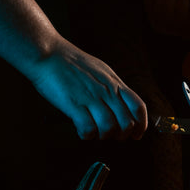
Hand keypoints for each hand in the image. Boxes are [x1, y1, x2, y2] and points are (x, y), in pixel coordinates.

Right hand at [27, 38, 147, 139]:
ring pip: (109, 128)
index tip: (136, 134)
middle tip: (112, 135)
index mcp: (115, 84)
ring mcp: (91, 98)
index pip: (138, 107)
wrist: (48, 53)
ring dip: (103, 136)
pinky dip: (87, 135)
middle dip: (122, 135)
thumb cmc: (72, 63)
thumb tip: (121, 103)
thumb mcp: (102, 71)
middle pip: (127, 122)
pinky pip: (88, 128)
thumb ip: (113, 87)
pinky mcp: (74, 104)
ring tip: (95, 132)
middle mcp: (107, 92)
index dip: (141, 124)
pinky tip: (82, 130)